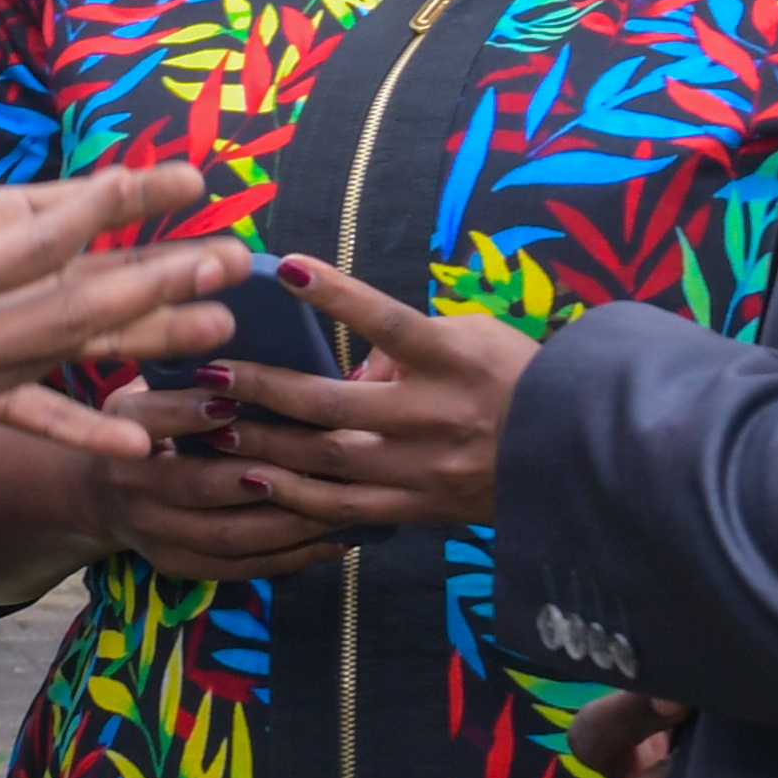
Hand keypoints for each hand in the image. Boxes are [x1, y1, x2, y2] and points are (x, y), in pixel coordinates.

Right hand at [0, 38, 222, 500]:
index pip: (30, 238)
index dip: (103, 205)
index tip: (161, 178)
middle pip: (76, 306)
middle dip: (159, 274)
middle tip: (232, 252)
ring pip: (65, 363)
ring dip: (144, 341)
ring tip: (219, 327)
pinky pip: (22, 425)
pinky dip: (80, 432)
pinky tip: (139, 444)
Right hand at [77, 378, 358, 587]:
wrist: (100, 492)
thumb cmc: (148, 421)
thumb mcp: (151, 383)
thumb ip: (190, 368)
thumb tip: (249, 331)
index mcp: (124, 426)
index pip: (155, 418)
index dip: (195, 412)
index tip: (237, 400)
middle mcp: (130, 484)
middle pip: (202, 484)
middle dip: (268, 473)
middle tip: (326, 458)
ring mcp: (153, 533)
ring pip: (230, 533)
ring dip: (292, 521)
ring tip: (346, 501)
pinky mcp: (177, 565)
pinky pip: (242, 566)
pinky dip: (292, 555)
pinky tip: (337, 539)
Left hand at [207, 255, 534, 536]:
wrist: (570, 454)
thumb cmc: (512, 379)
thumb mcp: (469, 338)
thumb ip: (405, 343)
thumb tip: (347, 360)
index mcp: (452, 360)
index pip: (389, 320)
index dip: (339, 297)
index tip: (290, 269)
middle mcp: (433, 415)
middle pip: (333, 403)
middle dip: (264, 388)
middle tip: (206, 373)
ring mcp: (421, 468)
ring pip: (328, 461)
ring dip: (265, 445)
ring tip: (213, 431)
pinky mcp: (416, 508)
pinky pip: (346, 509)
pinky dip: (297, 497)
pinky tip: (256, 483)